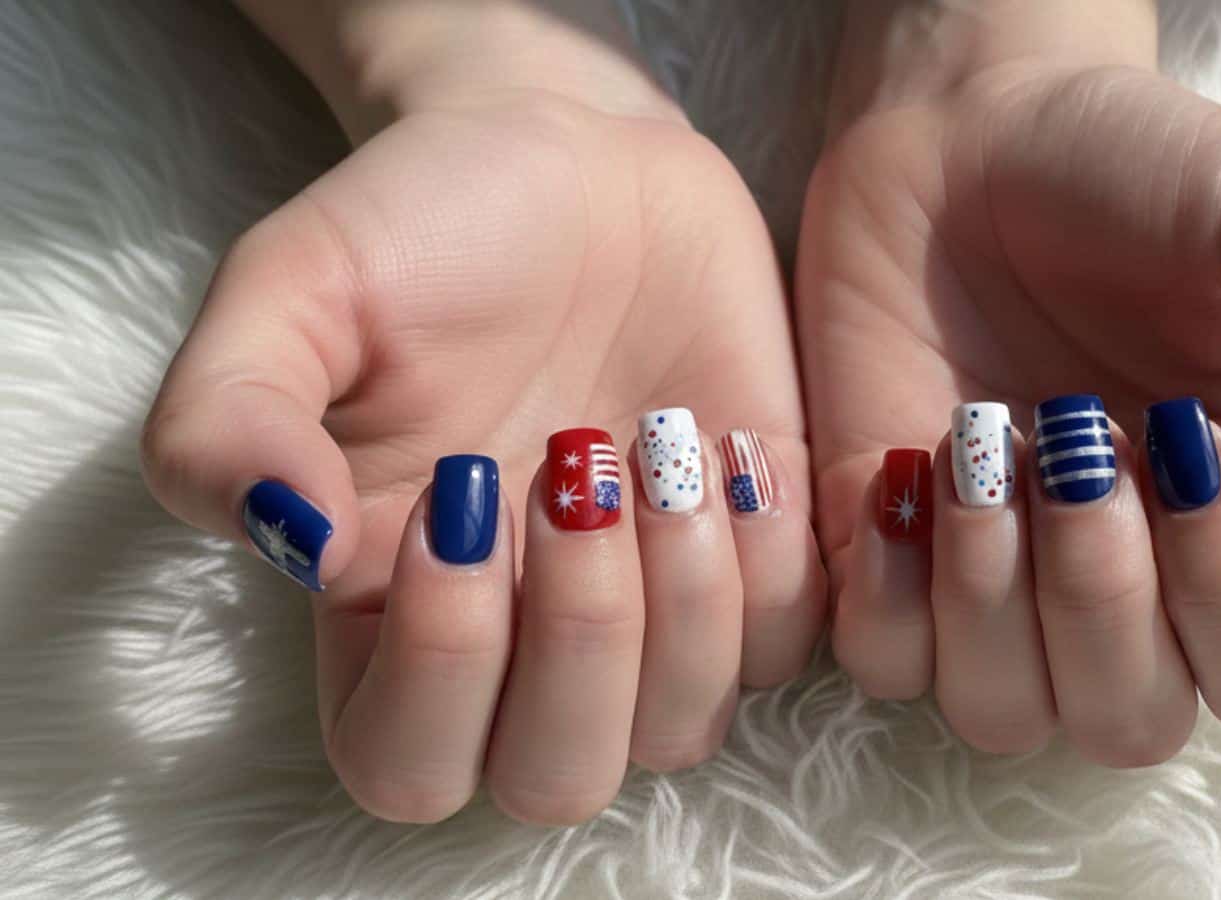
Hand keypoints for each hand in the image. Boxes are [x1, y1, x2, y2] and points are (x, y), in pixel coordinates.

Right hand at [142, 2, 824, 823]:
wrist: (575, 154)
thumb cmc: (425, 227)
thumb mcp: (292, 289)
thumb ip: (229, 420)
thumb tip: (295, 549)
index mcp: (389, 606)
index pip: (405, 764)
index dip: (442, 665)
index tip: (463, 481)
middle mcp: (520, 639)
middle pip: (557, 777)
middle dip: (581, 635)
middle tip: (576, 457)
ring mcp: (645, 607)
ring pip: (680, 729)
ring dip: (685, 594)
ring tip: (661, 436)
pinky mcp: (752, 557)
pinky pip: (791, 642)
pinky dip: (771, 553)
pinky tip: (733, 435)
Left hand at [797, 1, 1220, 762]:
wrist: (967, 136)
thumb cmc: (1135, 173)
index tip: (1186, 438)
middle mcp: (1127, 585)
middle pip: (1131, 721)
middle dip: (1098, 591)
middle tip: (1069, 429)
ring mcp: (999, 585)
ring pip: (1002, 712)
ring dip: (987, 591)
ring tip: (978, 441)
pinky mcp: (886, 561)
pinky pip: (884, 662)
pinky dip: (887, 589)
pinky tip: (900, 468)